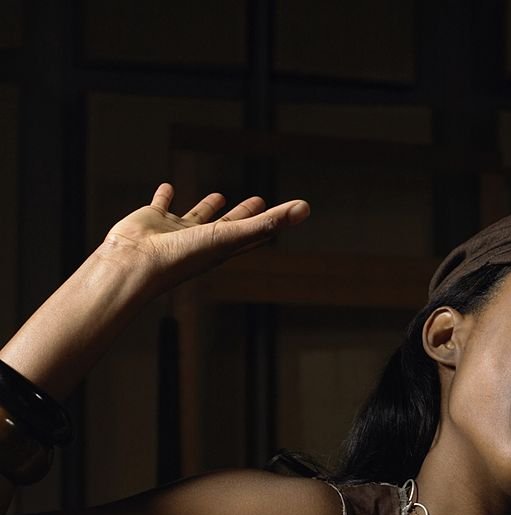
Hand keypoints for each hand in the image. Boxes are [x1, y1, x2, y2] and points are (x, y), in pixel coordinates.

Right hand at [97, 183, 309, 289]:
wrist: (136, 263)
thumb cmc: (184, 256)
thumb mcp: (231, 235)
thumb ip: (268, 221)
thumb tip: (305, 208)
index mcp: (222, 248)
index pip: (252, 234)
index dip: (267, 225)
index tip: (280, 217)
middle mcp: (201, 241)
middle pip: (229, 224)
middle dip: (244, 213)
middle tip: (258, 200)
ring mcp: (176, 232)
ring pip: (196, 216)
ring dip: (207, 207)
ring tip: (219, 195)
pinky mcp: (152, 220)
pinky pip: (160, 204)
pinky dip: (164, 196)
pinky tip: (168, 187)